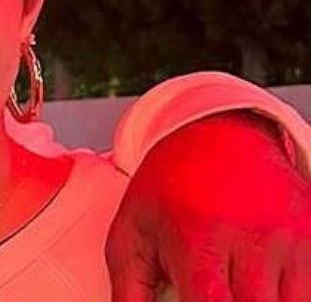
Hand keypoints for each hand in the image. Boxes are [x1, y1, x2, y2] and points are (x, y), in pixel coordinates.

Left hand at [108, 111, 310, 301]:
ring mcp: (291, 239)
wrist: (217, 137)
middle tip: (214, 293)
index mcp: (200, 238)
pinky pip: (307, 290)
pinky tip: (260, 283)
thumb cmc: (168, 191)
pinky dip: (288, 294)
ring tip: (233, 285)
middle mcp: (252, 238)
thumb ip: (130, 291)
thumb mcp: (132, 234)